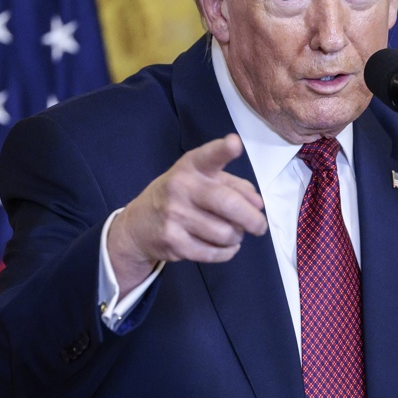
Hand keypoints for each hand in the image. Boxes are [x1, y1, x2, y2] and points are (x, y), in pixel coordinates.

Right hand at [107, 134, 265, 291]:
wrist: (138, 224)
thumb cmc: (180, 196)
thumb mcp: (201, 180)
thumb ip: (233, 185)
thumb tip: (258, 204)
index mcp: (191, 166)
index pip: (208, 156)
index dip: (223, 150)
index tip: (235, 144)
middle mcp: (181, 187)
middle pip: (227, 203)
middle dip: (252, 219)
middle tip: (260, 226)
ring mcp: (174, 215)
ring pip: (225, 233)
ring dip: (237, 237)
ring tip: (234, 234)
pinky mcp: (173, 242)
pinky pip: (213, 252)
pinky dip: (227, 252)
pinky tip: (226, 247)